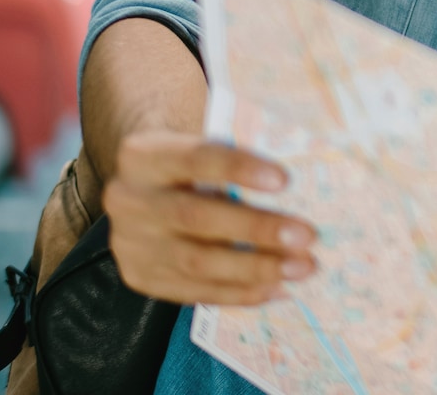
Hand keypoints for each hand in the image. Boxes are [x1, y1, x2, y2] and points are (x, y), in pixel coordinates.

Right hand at [104, 131, 316, 305]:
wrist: (142, 189)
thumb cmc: (190, 162)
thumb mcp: (201, 144)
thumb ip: (237, 157)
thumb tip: (303, 179)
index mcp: (144, 155)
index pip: (195, 158)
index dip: (239, 168)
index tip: (284, 180)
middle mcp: (129, 200)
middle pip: (196, 217)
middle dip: (257, 229)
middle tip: (307, 237)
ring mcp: (130, 243)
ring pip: (196, 261)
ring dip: (255, 268)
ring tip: (301, 267)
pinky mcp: (140, 276)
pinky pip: (193, 291)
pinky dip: (239, 293)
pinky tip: (276, 289)